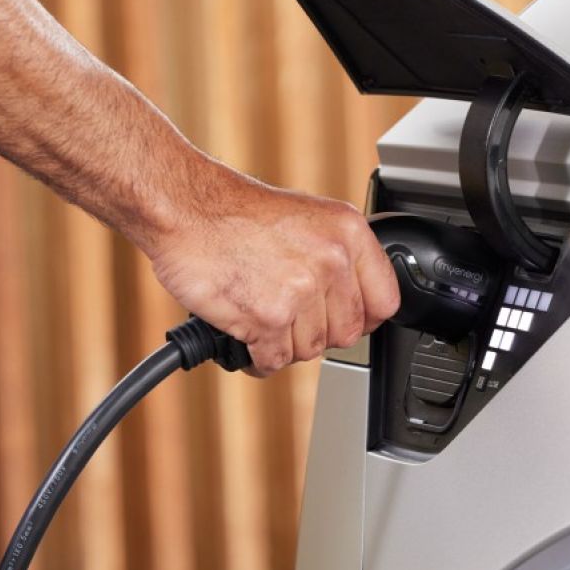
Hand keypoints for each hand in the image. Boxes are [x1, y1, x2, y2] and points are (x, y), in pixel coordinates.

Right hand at [144, 168, 399, 375]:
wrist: (185, 209)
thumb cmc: (233, 213)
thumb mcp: (305, 217)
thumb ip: (334, 255)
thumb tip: (349, 298)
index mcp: (347, 232)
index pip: (385, 301)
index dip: (360, 317)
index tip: (342, 319)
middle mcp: (331, 260)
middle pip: (345, 333)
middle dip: (315, 333)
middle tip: (288, 318)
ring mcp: (300, 291)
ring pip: (309, 350)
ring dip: (282, 344)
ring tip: (260, 320)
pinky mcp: (267, 318)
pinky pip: (274, 360)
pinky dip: (258, 358)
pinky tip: (247, 340)